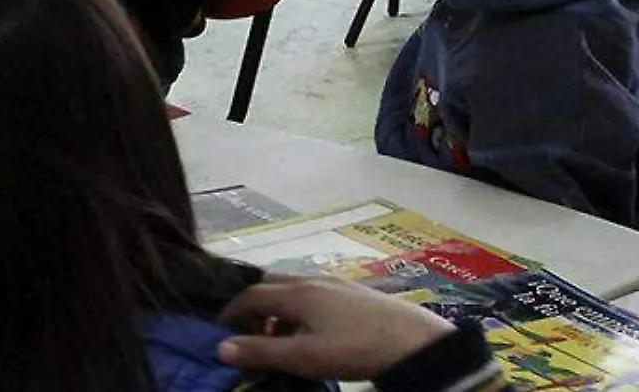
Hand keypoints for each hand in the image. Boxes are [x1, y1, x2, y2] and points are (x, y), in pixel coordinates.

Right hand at [216, 275, 454, 381]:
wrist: (416, 343)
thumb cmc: (355, 350)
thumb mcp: (305, 357)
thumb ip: (262, 352)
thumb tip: (222, 347)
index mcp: (296, 293)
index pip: (250, 296)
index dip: (232, 312)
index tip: (222, 330)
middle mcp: (311, 280)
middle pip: (271, 284)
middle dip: (255, 305)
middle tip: (253, 332)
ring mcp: (336, 283)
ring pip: (294, 287)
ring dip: (280, 309)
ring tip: (285, 338)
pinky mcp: (356, 292)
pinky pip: (315, 292)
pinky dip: (302, 308)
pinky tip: (316, 331)